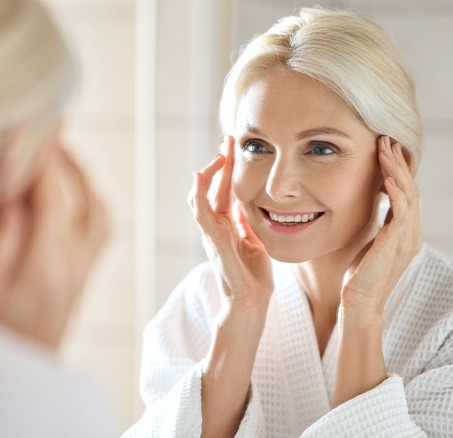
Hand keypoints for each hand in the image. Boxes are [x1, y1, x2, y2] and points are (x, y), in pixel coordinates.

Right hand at [0, 143, 107, 349]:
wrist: (23, 364)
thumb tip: (14, 196)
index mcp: (48, 259)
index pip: (49, 194)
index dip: (39, 155)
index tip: (31, 123)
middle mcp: (77, 259)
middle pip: (81, 195)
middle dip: (63, 158)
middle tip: (45, 131)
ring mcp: (87, 265)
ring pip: (99, 208)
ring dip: (82, 177)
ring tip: (58, 156)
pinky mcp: (88, 271)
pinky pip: (103, 226)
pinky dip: (91, 199)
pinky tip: (72, 191)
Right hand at [188, 136, 273, 314]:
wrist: (251, 302)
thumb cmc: (253, 277)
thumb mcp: (255, 242)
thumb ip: (247, 224)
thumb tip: (246, 205)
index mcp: (226, 226)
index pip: (222, 190)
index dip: (227, 169)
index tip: (235, 148)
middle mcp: (215, 227)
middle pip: (211, 187)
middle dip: (219, 163)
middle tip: (230, 139)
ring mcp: (211, 233)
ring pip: (200, 196)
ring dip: (209, 172)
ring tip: (221, 153)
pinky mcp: (213, 240)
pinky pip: (200, 212)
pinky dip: (198, 193)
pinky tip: (201, 176)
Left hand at [341, 136, 422, 315]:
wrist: (361, 303)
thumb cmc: (360, 277)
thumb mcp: (371, 244)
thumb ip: (379, 227)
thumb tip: (373, 209)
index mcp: (407, 232)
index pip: (407, 192)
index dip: (398, 169)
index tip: (387, 148)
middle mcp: (413, 233)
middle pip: (411, 188)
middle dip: (398, 162)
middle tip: (387, 139)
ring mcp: (408, 238)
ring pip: (408, 194)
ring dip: (395, 169)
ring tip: (384, 148)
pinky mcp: (398, 243)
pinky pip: (402, 211)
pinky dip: (395, 192)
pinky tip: (386, 177)